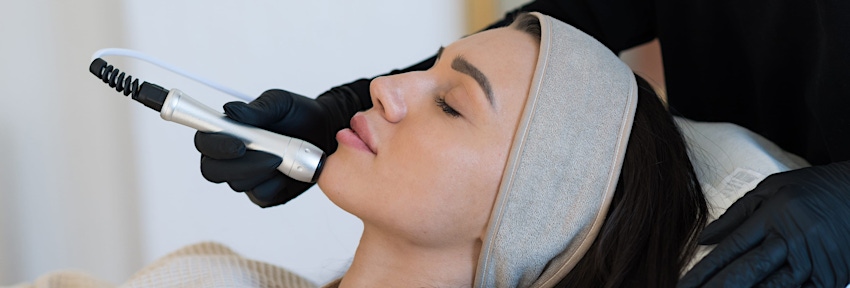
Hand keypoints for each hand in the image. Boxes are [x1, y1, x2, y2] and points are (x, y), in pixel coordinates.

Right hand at [194, 89, 335, 207]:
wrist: (325, 131)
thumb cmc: (298, 115)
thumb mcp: (280, 103)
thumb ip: (257, 109)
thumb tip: (231, 110)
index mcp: (228, 132)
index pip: (205, 142)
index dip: (215, 146)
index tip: (238, 143)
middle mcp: (231, 157)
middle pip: (213, 170)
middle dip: (240, 165)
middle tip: (270, 156)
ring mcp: (246, 176)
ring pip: (238, 184)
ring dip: (261, 171)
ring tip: (284, 157)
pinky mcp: (263, 192)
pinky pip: (260, 195)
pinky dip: (274, 185)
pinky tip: (287, 172)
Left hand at [678, 161, 849, 286]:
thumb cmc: (811, 188)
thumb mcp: (770, 189)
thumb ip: (735, 216)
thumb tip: (702, 241)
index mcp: (773, 217)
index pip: (731, 249)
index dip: (704, 271)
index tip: (684, 286)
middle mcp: (792, 240)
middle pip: (748, 272)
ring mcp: (815, 262)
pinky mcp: (832, 277)